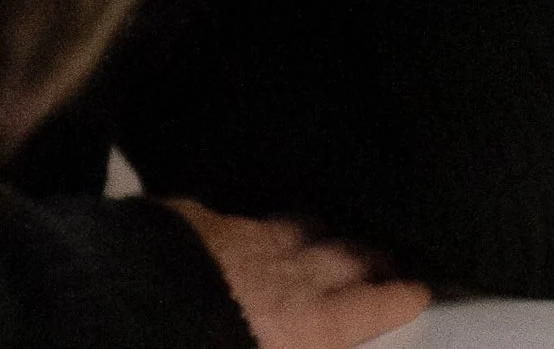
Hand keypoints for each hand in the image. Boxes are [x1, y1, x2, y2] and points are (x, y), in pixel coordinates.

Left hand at [165, 203, 426, 348]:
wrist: (133, 314)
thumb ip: (302, 340)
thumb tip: (307, 335)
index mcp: (308, 326)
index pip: (367, 309)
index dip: (396, 299)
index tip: (420, 287)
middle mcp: (289, 274)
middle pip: (342, 258)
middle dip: (368, 256)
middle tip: (387, 252)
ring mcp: (245, 239)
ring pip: (297, 228)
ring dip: (318, 233)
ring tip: (330, 231)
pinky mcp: (201, 221)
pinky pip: (243, 217)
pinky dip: (261, 223)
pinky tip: (254, 221)